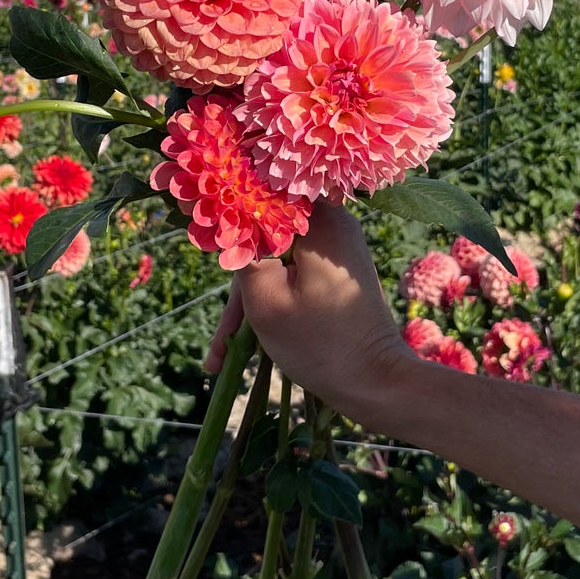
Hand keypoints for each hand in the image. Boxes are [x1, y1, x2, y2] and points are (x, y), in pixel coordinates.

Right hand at [206, 203, 412, 421]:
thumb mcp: (266, 299)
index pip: (264, 196)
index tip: (202, 230)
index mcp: (321, 221)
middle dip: (239, 283)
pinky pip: (294, 276)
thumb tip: (227, 220)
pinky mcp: (337, 272)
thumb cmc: (320, 343)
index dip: (231, 213)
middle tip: (220, 332)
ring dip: (250, 301)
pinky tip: (241, 347)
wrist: (376, 382)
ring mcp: (337, 249)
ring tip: (222, 354)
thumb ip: (243, 255)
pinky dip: (272, 302)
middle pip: (267, 237)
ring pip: (277, 262)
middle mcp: (334, 225)